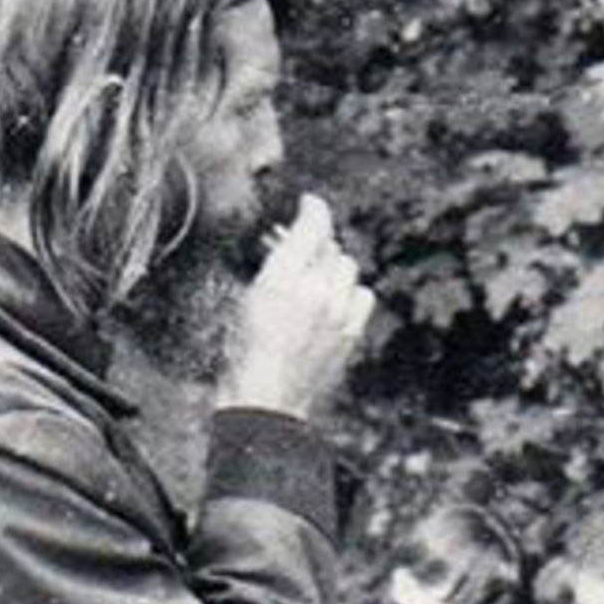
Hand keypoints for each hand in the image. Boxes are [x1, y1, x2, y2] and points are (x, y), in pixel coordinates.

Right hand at [220, 194, 375, 419]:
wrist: (265, 401)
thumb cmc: (242, 354)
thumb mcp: (244, 300)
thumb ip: (273, 266)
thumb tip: (290, 241)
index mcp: (281, 278)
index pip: (313, 225)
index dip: (313, 208)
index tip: (308, 203)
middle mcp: (315, 291)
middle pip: (331, 246)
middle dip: (317, 243)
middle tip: (299, 250)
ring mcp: (337, 313)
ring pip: (347, 268)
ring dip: (333, 267)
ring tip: (315, 277)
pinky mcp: (350, 332)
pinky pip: (361, 296)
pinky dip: (350, 292)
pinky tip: (334, 301)